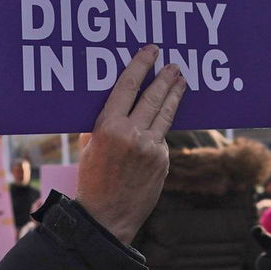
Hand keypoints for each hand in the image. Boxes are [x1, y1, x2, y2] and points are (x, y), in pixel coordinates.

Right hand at [76, 45, 185, 243]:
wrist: (106, 218)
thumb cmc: (92, 180)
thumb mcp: (88, 147)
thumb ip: (101, 125)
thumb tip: (115, 104)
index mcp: (108, 127)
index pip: (127, 86)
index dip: (140, 66)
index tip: (150, 52)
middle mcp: (132, 134)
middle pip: (153, 96)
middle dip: (165, 78)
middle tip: (174, 64)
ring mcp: (151, 148)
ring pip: (166, 114)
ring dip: (175, 95)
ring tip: (181, 81)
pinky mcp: (163, 161)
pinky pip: (162, 138)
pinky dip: (162, 128)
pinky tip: (164, 120)